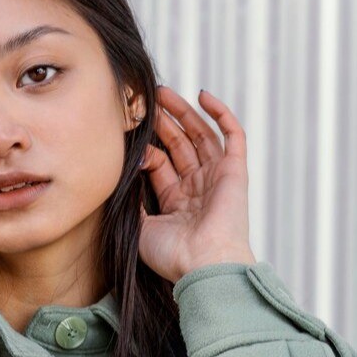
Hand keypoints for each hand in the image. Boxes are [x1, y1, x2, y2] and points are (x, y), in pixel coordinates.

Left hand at [138, 87, 255, 283]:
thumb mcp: (141, 229)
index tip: (128, 138)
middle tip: (145, 100)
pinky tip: (203, 96)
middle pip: (179, 146)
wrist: (203, 264)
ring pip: (201, 136)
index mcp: (177, 203)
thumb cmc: (172, 255)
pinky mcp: (236, 171)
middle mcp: (198, 189)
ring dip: (183, 113)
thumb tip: (121, 177)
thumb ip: (132, 203)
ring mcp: (217, 178)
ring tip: (163, 92)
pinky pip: (233, 136)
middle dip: (163, 123)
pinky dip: (221, 114)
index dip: (146, 150)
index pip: (160, 165)